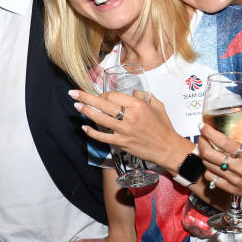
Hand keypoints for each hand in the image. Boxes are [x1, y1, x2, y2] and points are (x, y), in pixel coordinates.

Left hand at [70, 89, 190, 171]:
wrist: (168, 148)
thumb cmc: (164, 128)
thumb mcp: (157, 106)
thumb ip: (144, 97)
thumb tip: (133, 93)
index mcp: (138, 105)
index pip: (113, 95)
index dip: (103, 95)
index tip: (100, 96)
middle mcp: (129, 116)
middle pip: (102, 104)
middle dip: (85, 97)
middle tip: (73, 93)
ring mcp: (124, 130)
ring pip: (99, 118)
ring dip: (85, 111)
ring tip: (76, 106)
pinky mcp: (121, 143)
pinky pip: (103, 136)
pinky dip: (92, 132)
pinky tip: (84, 128)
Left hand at [198, 122, 241, 218]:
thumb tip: (238, 134)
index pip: (222, 141)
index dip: (209, 132)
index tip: (202, 126)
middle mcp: (240, 167)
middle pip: (209, 154)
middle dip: (201, 143)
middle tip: (201, 138)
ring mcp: (235, 180)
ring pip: (208, 166)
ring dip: (204, 157)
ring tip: (206, 151)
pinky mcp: (233, 191)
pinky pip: (213, 180)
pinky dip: (209, 171)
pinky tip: (213, 167)